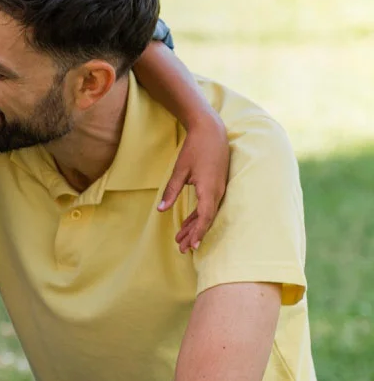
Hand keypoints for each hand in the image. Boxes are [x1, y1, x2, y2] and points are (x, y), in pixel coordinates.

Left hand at [160, 113, 228, 252]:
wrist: (211, 131)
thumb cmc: (195, 149)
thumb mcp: (180, 170)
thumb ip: (171, 191)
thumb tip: (161, 210)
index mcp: (209, 188)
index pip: (205, 216)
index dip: (198, 232)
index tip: (191, 245)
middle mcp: (218, 190)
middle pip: (207, 218)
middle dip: (194, 234)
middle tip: (181, 249)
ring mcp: (219, 188)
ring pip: (207, 213)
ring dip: (195, 226)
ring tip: (180, 240)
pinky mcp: (217, 184)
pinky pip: (208, 204)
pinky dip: (198, 215)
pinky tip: (187, 224)